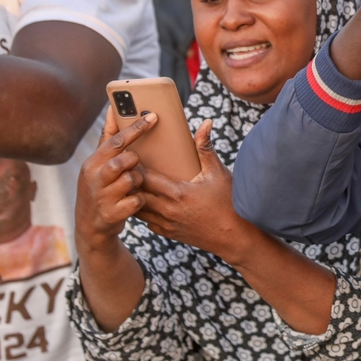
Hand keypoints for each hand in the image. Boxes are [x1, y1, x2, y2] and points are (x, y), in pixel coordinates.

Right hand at [74, 109, 148, 252]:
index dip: (135, 128)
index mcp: (92, 163)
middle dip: (134, 161)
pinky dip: (140, 200)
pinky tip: (134, 202)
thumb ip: (108, 138)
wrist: (91, 227)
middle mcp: (94, 178)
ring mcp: (101, 197)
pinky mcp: (111, 214)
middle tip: (134, 166)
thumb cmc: (101, 188)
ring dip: (138, 181)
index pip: (115, 141)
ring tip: (133, 186)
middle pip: (123, 160)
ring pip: (132, 179)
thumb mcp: (98, 165)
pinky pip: (137, 200)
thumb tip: (113, 108)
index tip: (153, 117)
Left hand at [136, 120, 260, 263]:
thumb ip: (206, 148)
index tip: (131, 153)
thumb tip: (205, 123)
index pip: (144, 178)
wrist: (234, 237)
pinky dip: (141, 209)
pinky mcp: (166, 232)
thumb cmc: (228, 203)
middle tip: (126, 165)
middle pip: (135, 193)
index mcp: (177, 193)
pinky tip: (143, 199)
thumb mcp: (218, 173)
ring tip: (130, 181)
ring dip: (132, 195)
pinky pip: (145, 220)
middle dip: (128, 179)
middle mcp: (167, 210)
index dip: (134, 166)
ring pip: (135, 208)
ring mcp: (165, 223)